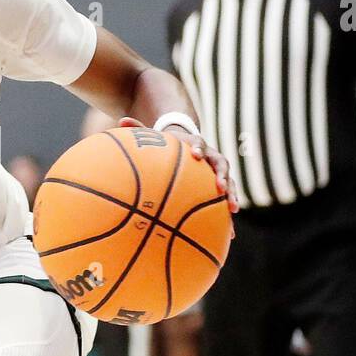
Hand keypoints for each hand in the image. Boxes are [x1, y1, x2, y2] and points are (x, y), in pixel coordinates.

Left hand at [118, 117, 238, 213]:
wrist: (187, 149)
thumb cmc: (168, 145)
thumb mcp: (155, 137)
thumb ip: (140, 129)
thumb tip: (121, 119)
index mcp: (196, 145)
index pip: (200, 144)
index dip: (199, 148)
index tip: (195, 155)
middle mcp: (211, 158)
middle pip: (222, 165)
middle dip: (223, 176)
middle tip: (222, 187)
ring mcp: (218, 174)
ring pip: (230, 184)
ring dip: (233, 195)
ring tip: (233, 210)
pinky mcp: (219, 189)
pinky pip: (224, 203)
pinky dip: (227, 218)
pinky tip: (229, 236)